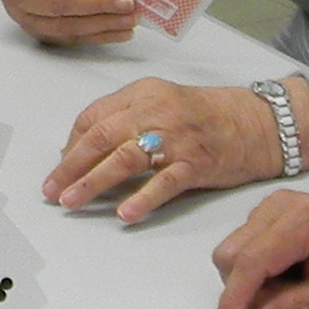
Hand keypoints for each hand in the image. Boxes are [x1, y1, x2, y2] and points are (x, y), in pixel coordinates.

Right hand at [0, 0, 139, 45]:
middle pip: (57, 2)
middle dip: (97, 4)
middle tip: (127, 2)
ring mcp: (23, 15)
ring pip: (64, 25)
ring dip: (102, 23)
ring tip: (130, 19)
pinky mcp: (36, 31)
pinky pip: (69, 37)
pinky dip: (98, 36)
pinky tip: (120, 31)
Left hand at [44, 81, 279, 226]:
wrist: (256, 122)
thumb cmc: (204, 115)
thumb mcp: (160, 103)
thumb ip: (125, 119)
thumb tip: (83, 148)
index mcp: (141, 93)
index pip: (93, 117)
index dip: (71, 145)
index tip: (59, 168)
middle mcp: (155, 110)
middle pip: (101, 137)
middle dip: (71, 166)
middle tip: (52, 190)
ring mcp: (176, 137)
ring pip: (125, 158)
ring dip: (93, 183)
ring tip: (71, 202)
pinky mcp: (196, 163)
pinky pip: (164, 182)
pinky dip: (142, 199)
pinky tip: (124, 214)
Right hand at [208, 188, 308, 308]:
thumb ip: (300, 307)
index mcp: (304, 220)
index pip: (252, 261)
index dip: (233, 298)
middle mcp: (281, 205)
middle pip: (231, 254)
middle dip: (244, 289)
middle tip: (283, 304)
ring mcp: (272, 205)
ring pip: (233, 251)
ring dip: (252, 279)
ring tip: (294, 284)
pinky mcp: (268, 211)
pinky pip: (243, 245)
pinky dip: (257, 268)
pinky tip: (289, 271)